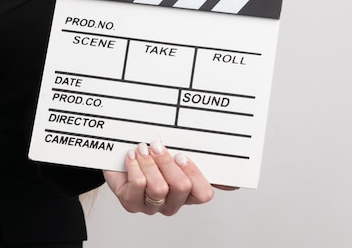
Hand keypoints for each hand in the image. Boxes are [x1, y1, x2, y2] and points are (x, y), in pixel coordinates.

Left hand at [104, 141, 237, 215]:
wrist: (118, 153)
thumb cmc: (151, 152)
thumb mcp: (177, 150)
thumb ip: (204, 161)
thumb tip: (233, 180)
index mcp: (189, 191)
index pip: (203, 193)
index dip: (194, 174)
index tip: (183, 155)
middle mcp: (172, 202)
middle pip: (181, 188)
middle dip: (168, 163)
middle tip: (159, 146)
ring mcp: (152, 205)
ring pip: (159, 189)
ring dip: (150, 164)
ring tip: (143, 148)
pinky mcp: (131, 203)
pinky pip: (137, 187)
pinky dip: (135, 167)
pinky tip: (132, 156)